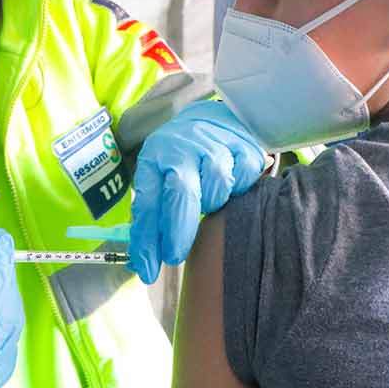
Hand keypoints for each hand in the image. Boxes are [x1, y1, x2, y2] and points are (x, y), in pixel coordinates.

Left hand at [128, 101, 266, 283]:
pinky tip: (232, 184)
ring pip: (217, 186)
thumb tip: (143, 264)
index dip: (146, 239)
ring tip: (209, 201)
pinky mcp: (244, 145)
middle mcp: (182, 148)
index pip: (146, 203)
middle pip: (181, 193)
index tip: (147, 270)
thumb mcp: (159, 178)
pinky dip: (240, 187)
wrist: (213, 117)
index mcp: (155, 159)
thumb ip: (153, 216)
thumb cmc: (182, 159)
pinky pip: (245, 177)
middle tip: (175, 256)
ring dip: (213, 203)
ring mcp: (215, 144)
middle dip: (178, 231)